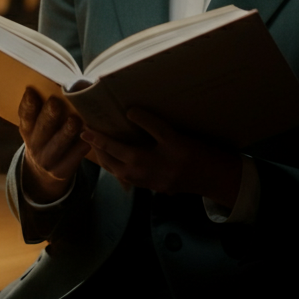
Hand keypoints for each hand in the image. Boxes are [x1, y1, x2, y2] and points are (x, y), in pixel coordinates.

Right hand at [18, 87, 89, 202]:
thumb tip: (69, 82)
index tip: (31, 90)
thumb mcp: (41, 125)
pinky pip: (72, 159)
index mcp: (28, 130)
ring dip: (66, 132)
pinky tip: (89, 138)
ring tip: (74, 120)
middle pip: (41, 129)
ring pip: (57, 145)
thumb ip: (48, 108)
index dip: (27, 104)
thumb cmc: (50, 134)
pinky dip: (81, 147)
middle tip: (55, 102)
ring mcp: (46, 160)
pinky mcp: (61, 171)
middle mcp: (34, 145)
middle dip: (48, 116)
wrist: (45, 171)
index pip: (25, 116)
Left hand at [81, 108, 242, 206]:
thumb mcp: (173, 136)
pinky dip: (120, 166)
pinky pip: (128, 176)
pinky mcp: (153, 185)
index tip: (86, 129)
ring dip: (108, 159)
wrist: (212, 178)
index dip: (98, 137)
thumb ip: (150, 124)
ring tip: (102, 146)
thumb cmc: (194, 155)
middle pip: (111, 163)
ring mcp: (145, 183)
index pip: (112, 147)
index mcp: (140, 163)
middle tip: (90, 136)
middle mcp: (138, 176)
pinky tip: (124, 158)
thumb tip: (130, 112)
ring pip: (118, 172)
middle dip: (98, 150)